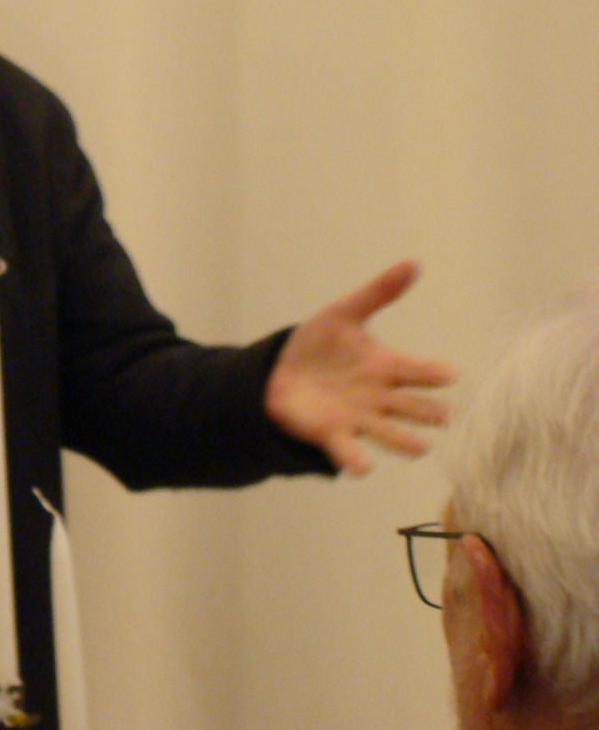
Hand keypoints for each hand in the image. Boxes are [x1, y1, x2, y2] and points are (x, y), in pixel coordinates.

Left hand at [264, 260, 452, 475]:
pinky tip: (361, 466)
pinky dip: (355, 459)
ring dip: (404, 441)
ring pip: (389, 434)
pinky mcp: (333, 434)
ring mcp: (359, 418)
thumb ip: (378, 292)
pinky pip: (348, 451)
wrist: (279, 372)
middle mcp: (380, 396)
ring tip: (419, 447)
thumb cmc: (319, 345)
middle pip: (412, 406)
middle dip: (428, 411)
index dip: (433, 373)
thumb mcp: (344, 314)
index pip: (417, 370)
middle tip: (443, 415)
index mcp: (385, 366)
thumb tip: (413, 263)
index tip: (449, 374)